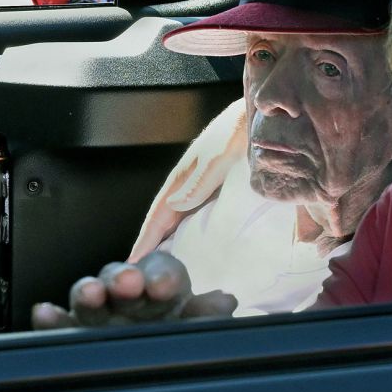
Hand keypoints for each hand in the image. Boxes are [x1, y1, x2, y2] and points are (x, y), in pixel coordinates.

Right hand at [31, 251, 237, 329]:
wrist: (159, 370)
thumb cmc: (180, 337)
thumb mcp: (198, 328)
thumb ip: (208, 316)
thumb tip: (224, 301)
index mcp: (163, 288)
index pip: (163, 271)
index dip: (162, 276)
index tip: (162, 286)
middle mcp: (129, 295)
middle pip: (123, 278)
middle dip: (124, 278)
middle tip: (126, 284)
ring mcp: (100, 313)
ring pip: (90, 295)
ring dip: (89, 291)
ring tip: (90, 294)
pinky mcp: (74, 334)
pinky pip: (60, 324)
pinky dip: (51, 319)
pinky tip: (44, 313)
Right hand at [130, 99, 247, 259]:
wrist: (258, 117)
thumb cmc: (236, 132)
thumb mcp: (217, 157)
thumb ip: (198, 181)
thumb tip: (174, 207)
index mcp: (182, 178)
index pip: (157, 216)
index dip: (145, 240)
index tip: (133, 264)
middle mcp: (188, 185)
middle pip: (165, 222)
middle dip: (153, 245)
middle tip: (143, 274)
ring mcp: (202, 188)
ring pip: (180, 220)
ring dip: (171, 240)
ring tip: (166, 266)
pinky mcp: (218, 189)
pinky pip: (198, 216)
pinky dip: (191, 232)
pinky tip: (195, 244)